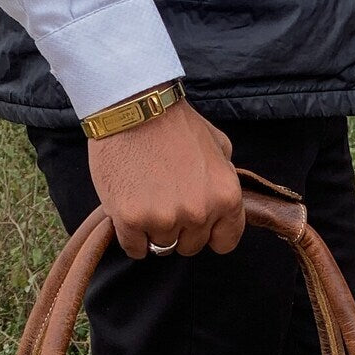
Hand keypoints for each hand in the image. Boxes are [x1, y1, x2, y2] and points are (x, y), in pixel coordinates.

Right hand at [88, 98, 244, 258]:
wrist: (133, 106)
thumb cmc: (175, 122)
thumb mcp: (218, 143)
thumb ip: (225, 176)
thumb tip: (225, 201)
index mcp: (225, 196)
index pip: (225, 242)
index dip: (210, 234)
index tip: (197, 223)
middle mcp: (199, 212)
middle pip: (190, 246)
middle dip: (180, 230)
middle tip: (165, 201)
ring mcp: (164, 219)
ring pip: (161, 246)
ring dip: (153, 230)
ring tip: (145, 199)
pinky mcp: (131, 220)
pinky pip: (134, 248)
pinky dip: (131, 235)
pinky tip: (129, 211)